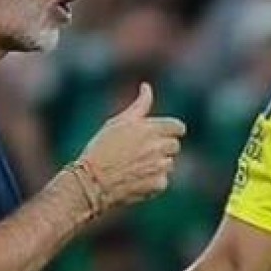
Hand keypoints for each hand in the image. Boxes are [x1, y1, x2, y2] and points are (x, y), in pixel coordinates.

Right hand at [78, 83, 185, 209]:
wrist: (91, 181)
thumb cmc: (101, 149)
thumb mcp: (118, 122)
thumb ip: (139, 105)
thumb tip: (146, 86)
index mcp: (151, 128)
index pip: (178, 127)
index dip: (171, 131)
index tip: (161, 135)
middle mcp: (158, 146)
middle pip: (175, 146)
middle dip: (163, 148)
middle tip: (141, 152)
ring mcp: (160, 166)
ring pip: (169, 164)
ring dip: (158, 165)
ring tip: (135, 166)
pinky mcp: (158, 184)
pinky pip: (163, 180)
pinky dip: (153, 181)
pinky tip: (135, 179)